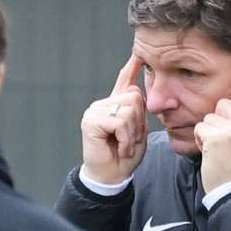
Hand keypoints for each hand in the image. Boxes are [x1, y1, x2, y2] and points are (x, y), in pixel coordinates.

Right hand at [80, 54, 147, 184]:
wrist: (112, 175)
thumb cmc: (125, 156)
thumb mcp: (137, 131)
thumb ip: (138, 113)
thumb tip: (139, 92)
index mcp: (114, 105)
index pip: (124, 81)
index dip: (132, 68)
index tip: (139, 54)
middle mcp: (103, 104)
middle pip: (135, 97)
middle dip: (139, 122)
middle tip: (130, 140)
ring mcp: (95, 111)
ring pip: (129, 110)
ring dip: (133, 134)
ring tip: (124, 145)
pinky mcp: (91, 121)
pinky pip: (120, 122)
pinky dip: (125, 139)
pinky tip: (119, 149)